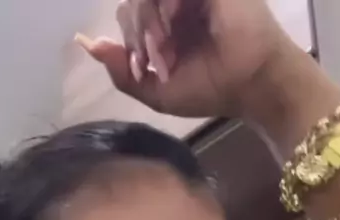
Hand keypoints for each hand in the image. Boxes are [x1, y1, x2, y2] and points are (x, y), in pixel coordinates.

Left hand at [76, 0, 291, 118]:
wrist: (253, 84)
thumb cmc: (212, 89)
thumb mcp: (157, 91)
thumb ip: (122, 70)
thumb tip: (86, 43)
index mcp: (166, 24)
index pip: (129, 15)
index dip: (129, 39)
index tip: (147, 65)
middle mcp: (177, 2)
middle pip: (132, 2)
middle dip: (137, 31)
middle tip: (156, 56)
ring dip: (147, 18)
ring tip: (166, 44)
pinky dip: (163, 3)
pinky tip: (174, 23)